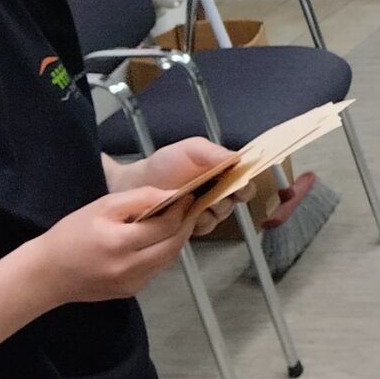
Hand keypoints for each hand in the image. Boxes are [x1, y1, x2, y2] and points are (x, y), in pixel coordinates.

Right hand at [31, 190, 201, 304]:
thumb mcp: (102, 207)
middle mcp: (128, 268)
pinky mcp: (131, 292)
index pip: (166, 226)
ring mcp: (131, 284)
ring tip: (175, 220)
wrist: (46, 274)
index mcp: (119, 244)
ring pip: (169, 258)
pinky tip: (156, 240)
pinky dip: (162, 253)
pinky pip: (157, 269)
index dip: (182, 209)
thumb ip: (140, 198)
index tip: (189, 195)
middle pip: (174, 244)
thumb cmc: (71, 235)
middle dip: (185, 224)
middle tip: (189, 207)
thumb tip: (172, 195)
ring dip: (177, 239)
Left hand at [122, 138, 257, 235]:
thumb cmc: (161, 165)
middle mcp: (217, 191)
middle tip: (214, 195)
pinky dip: (197, 223)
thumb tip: (239, 158)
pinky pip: (204, 228)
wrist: (133, 184)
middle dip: (226, 198)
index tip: (238, 184)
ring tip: (195, 204)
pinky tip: (186, 215)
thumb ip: (213, 152)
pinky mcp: (192, 226)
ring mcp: (205, 210)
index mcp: (221, 171)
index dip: (245, 183)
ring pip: (221, 215)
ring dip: (212, 211)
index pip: (245, 179)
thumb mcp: (190, 150)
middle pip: (236, 200)